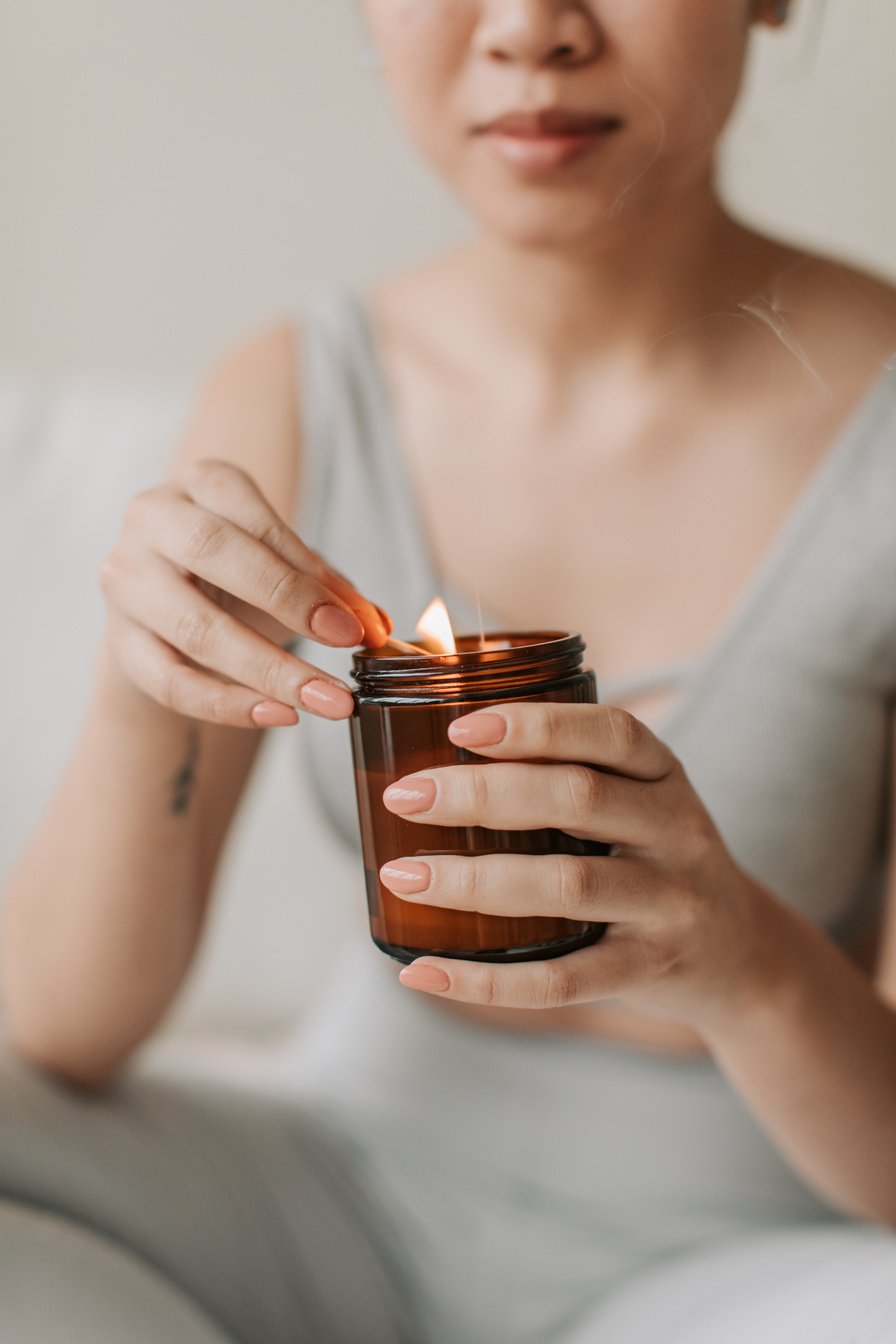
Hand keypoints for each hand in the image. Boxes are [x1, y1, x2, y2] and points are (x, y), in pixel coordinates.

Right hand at [99, 458, 390, 726]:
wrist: (164, 610)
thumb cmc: (235, 574)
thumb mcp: (280, 564)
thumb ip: (329, 589)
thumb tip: (377, 625)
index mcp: (203, 484)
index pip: (258, 524)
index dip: (309, 574)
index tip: (358, 624)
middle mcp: (152, 520)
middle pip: (214, 554)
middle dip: (288, 603)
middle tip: (347, 647)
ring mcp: (125, 581)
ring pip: (195, 628)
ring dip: (270, 671)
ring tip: (327, 700)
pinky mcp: (119, 642)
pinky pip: (171, 681)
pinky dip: (228, 705)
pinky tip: (279, 715)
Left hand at [380, 703, 776, 1027]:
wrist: (742, 954)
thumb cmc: (656, 860)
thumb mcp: (641, 802)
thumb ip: (570, 775)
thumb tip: (436, 759)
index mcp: (665, 776)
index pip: (611, 733)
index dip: (537, 724)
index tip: (461, 727)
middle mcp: (676, 831)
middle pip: (579, 799)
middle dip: (482, 793)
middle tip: (404, 797)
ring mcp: (669, 904)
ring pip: (568, 885)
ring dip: (475, 880)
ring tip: (402, 876)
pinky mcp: (651, 970)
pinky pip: (564, 980)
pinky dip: (486, 980)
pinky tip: (423, 971)